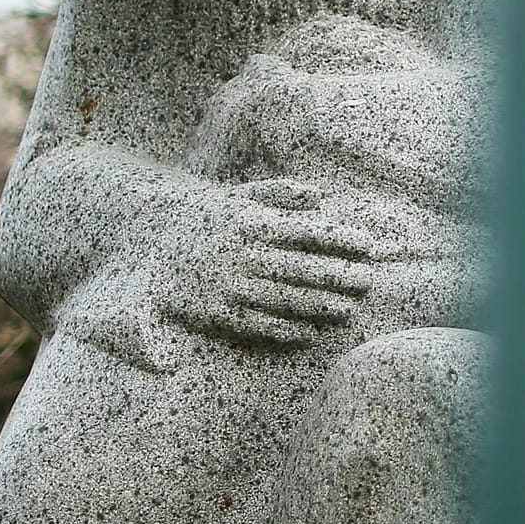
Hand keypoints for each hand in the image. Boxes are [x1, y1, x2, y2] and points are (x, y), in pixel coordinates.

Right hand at [163, 178, 386, 350]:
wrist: (155, 247)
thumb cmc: (208, 219)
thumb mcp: (238, 196)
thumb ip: (279, 192)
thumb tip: (319, 196)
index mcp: (251, 224)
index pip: (306, 231)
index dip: (340, 239)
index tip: (367, 245)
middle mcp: (244, 256)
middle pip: (303, 269)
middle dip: (340, 275)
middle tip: (369, 280)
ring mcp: (232, 287)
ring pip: (286, 300)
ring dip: (322, 307)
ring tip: (349, 310)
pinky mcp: (220, 313)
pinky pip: (261, 325)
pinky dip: (289, 330)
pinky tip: (312, 332)